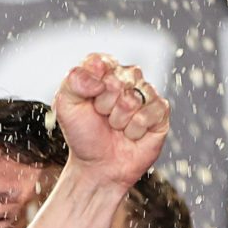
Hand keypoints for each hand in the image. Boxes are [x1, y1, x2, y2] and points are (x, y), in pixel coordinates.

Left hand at [52, 54, 167, 187]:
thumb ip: (74, 80)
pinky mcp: (161, 112)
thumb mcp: (65, 106)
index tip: (88, 99)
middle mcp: (128, 79)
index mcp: (104, 72)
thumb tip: (100, 71)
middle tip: (101, 117)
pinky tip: (131, 134)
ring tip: (116, 127)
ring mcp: (146, 94)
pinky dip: (135, 129)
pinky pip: (149, 113)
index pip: (99, 62)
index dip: (90, 84)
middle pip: (116, 81)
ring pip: (132, 99)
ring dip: (119, 120)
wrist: (97, 166)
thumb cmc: (83, 134)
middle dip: (103, 105)